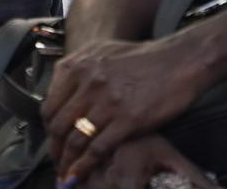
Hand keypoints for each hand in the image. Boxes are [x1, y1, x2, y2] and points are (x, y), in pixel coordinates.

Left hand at [43, 37, 206, 184]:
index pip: (49, 106)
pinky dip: (85, 166)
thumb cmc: (142, 57)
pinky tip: (80, 176)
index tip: (52, 141)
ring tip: (67, 174)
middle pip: (58, 126)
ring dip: (67, 162)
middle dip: (54, 150)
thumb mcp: (101, 51)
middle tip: (57, 162)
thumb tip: (58, 90)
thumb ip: (77, 68)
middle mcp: (88, 84)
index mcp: (79, 67)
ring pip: (75, 140)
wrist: (178, 61)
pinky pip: (98, 149)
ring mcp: (107, 102)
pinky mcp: (128, 120)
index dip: (48, 130)